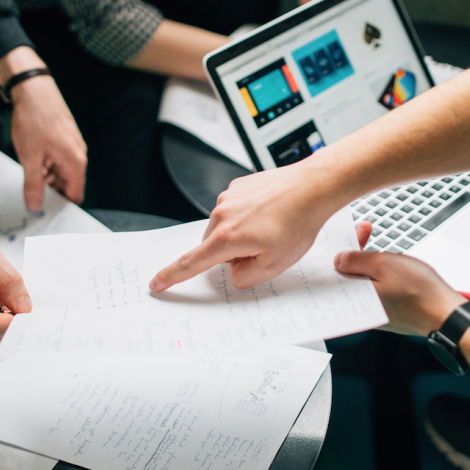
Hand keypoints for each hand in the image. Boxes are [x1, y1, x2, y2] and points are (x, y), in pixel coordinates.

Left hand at [9, 75, 87, 209]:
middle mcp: (78, 154)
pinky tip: (34, 163)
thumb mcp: (30, 158)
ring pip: (64, 171)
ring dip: (49, 179)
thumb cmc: (34, 121)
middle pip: (70, 184)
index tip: (48, 215)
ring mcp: (73, 145)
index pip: (75, 195)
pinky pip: (60, 159)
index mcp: (75, 162)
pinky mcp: (66, 137)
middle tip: (34, 200)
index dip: (62, 207)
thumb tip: (35, 206)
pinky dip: (49, 165)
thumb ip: (34, 185)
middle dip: (53, 193)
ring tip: (30, 181)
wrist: (34, 90)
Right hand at [150, 162, 338, 291]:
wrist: (312, 188)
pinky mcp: (239, 186)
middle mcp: (222, 214)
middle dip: (232, 253)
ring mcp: (229, 197)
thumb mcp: (273, 266)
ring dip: (241, 233)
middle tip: (264, 249)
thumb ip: (245, 276)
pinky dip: (248, 216)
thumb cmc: (297, 223)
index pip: (191, 263)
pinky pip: (236, 209)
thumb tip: (233, 269)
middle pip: (214, 246)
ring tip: (273, 228)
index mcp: (226, 238)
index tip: (156, 283)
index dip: (171, 276)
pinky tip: (271, 214)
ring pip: (225, 227)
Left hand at [334, 238, 465, 335]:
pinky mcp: (388, 312)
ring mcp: (375, 312)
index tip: (350, 231)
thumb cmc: (418, 290)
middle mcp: (361, 309)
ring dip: (369, 261)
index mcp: (355, 298)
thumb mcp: (383, 264)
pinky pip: (376, 290)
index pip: (336, 270)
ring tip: (383, 248)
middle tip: (366, 229)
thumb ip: (356, 260)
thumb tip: (338, 260)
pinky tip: (390, 265)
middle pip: (349, 274)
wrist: (446, 314)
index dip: (341, 246)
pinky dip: (380, 275)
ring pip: (364, 281)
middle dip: (356, 250)